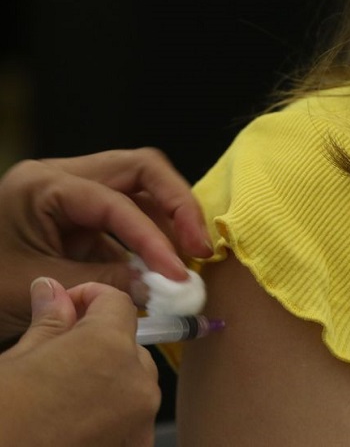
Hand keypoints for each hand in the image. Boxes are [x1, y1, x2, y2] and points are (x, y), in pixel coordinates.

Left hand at [0, 148, 211, 342]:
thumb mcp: (40, 286)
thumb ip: (106, 283)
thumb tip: (161, 288)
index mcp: (44, 184)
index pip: (117, 201)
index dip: (154, 238)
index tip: (179, 274)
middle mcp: (63, 176)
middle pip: (141, 170)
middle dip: (177, 206)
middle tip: (200, 246)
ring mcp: (74, 193)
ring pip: (140, 188)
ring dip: (169, 221)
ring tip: (187, 259)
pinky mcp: (80, 215)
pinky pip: (127, 216)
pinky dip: (149, 239)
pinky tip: (160, 267)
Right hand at [0, 279, 159, 446]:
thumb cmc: (0, 418)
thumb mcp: (17, 361)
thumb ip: (49, 321)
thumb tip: (51, 288)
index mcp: (108, 346)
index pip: (118, 303)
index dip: (92, 298)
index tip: (67, 306)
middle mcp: (136, 380)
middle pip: (130, 345)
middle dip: (100, 343)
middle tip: (58, 357)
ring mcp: (141, 419)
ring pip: (136, 381)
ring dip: (110, 379)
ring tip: (65, 394)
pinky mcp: (136, 446)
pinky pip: (135, 417)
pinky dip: (115, 414)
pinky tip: (78, 420)